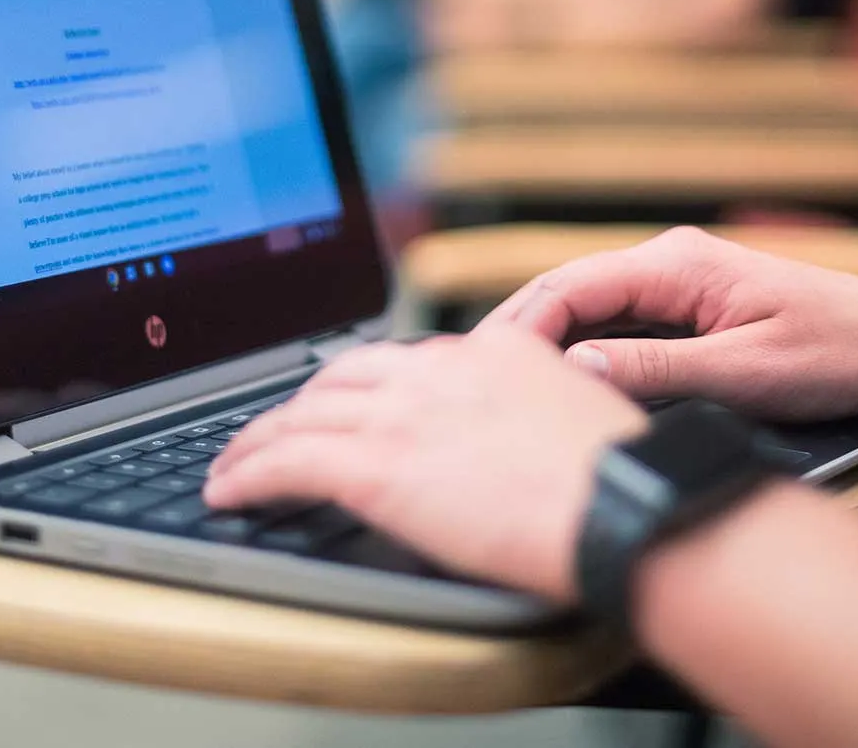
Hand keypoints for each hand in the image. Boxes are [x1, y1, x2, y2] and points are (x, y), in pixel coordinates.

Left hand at [203, 327, 647, 601]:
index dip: (368, 382)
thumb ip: (540, 416)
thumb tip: (528, 446)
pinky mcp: (378, 465)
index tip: (353, 399)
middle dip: (303, 401)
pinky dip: (249, 473)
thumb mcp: (584, 423)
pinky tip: (229, 489)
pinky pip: (288, 461)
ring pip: (303, 412)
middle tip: (280, 426)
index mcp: (494, 352)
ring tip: (233, 461)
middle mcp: (440, 370)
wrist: (629, 505)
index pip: (408, 358)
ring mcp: (404, 414)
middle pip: (344, 374)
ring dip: (259, 438)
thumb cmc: (627, 484)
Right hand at [478, 226, 857, 419]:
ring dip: (549, 339)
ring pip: (591, 306)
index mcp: (677, 264)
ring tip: (505, 385)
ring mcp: (680, 281)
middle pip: (569, 290)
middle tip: (471, 379)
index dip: (521, 326)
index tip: (487, 368)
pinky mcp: (692, 305)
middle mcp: (671, 261)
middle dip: (519, 331)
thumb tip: (577, 366)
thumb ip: (657, 368)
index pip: (571, 285)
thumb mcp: (744, 372)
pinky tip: (565, 380)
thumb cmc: (837, 352)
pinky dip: (584, 345)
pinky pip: (620, 320)